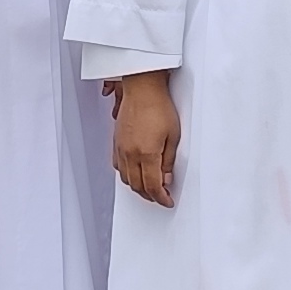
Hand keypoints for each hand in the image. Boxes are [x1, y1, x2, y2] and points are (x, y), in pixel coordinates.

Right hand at [108, 70, 180, 206]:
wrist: (142, 88)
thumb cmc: (159, 106)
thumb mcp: (173, 136)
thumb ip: (169, 161)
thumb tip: (166, 179)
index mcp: (147, 153)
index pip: (152, 186)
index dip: (161, 198)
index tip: (167, 200)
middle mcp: (131, 153)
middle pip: (137, 185)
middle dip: (150, 195)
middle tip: (161, 196)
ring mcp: (121, 148)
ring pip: (126, 178)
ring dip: (137, 186)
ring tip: (149, 186)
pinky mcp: (116, 142)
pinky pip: (118, 166)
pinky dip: (127, 174)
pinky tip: (134, 172)